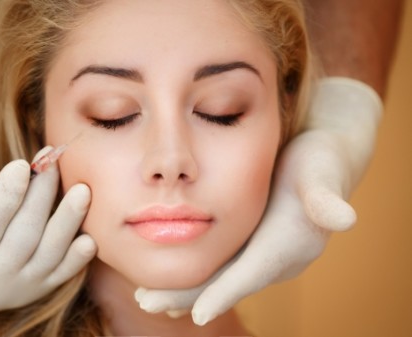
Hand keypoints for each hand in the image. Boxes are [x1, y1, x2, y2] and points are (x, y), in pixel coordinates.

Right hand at [0, 148, 95, 313]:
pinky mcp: (40, 289)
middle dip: (40, 197)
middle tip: (53, 162)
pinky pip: (63, 275)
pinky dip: (78, 258)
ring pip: (47, 256)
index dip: (6, 197)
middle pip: (21, 238)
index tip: (23, 165)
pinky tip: (89, 237)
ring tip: (81, 190)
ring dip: (67, 221)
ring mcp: (17, 291)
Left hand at [134, 77, 382, 324]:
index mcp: (289, 243)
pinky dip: (196, 276)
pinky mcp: (252, 247)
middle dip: (188, 296)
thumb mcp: (321, 170)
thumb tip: (346, 218)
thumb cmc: (319, 160)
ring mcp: (263, 255)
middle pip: (227, 283)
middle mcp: (277, 258)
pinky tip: (172, 279)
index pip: (251, 273)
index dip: (225, 292)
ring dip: (185, 291)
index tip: (198, 314)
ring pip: (219, 279)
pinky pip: (221, 267)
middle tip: (147, 302)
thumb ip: (325, 195)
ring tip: (149, 299)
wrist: (325, 161)